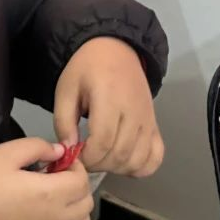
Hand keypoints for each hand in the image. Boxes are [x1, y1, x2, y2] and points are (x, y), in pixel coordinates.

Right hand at [0, 138, 93, 219]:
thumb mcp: (2, 154)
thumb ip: (36, 147)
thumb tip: (59, 152)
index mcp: (49, 194)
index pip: (82, 180)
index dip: (75, 165)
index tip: (58, 159)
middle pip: (87, 203)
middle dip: (78, 184)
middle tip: (55, 174)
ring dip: (77, 208)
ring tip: (56, 196)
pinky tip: (43, 213)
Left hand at [54, 37, 162, 177]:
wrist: (115, 51)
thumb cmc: (86, 69)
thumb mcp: (65, 89)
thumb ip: (63, 120)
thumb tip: (69, 149)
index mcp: (109, 99)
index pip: (103, 141)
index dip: (88, 157)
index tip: (75, 155)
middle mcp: (134, 112)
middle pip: (121, 153)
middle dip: (99, 164)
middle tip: (85, 157)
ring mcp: (148, 120)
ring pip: (139, 159)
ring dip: (117, 168)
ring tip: (101, 159)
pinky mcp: (155, 125)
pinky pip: (157, 155)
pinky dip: (142, 167)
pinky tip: (124, 163)